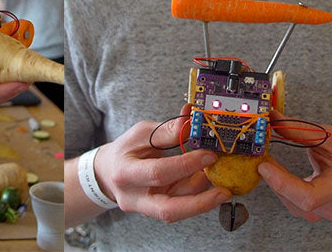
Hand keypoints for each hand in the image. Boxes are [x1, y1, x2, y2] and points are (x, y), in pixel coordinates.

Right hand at [94, 104, 230, 222]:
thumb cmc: (125, 151)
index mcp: (125, 173)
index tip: (209, 154)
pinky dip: (196, 193)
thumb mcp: (141, 134)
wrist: (108, 173)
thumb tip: (192, 120)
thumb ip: (167, 131)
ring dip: (202, 193)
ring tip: (218, 174)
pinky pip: (180, 205)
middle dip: (199, 203)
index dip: (186, 165)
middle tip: (224, 191)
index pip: (159, 173)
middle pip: (168, 210)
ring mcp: (146, 209)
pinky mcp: (157, 211)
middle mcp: (134, 197)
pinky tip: (207, 179)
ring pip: (179, 208)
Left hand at [256, 110, 331, 221]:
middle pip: (295, 200)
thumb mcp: (329, 137)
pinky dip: (280, 185)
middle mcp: (331, 207)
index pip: (308, 196)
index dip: (283, 183)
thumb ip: (300, 131)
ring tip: (266, 160)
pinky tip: (273, 171)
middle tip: (261, 157)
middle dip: (275, 178)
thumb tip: (273, 118)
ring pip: (289, 202)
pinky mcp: (310, 215)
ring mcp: (320, 215)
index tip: (265, 166)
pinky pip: (290, 202)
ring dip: (274, 181)